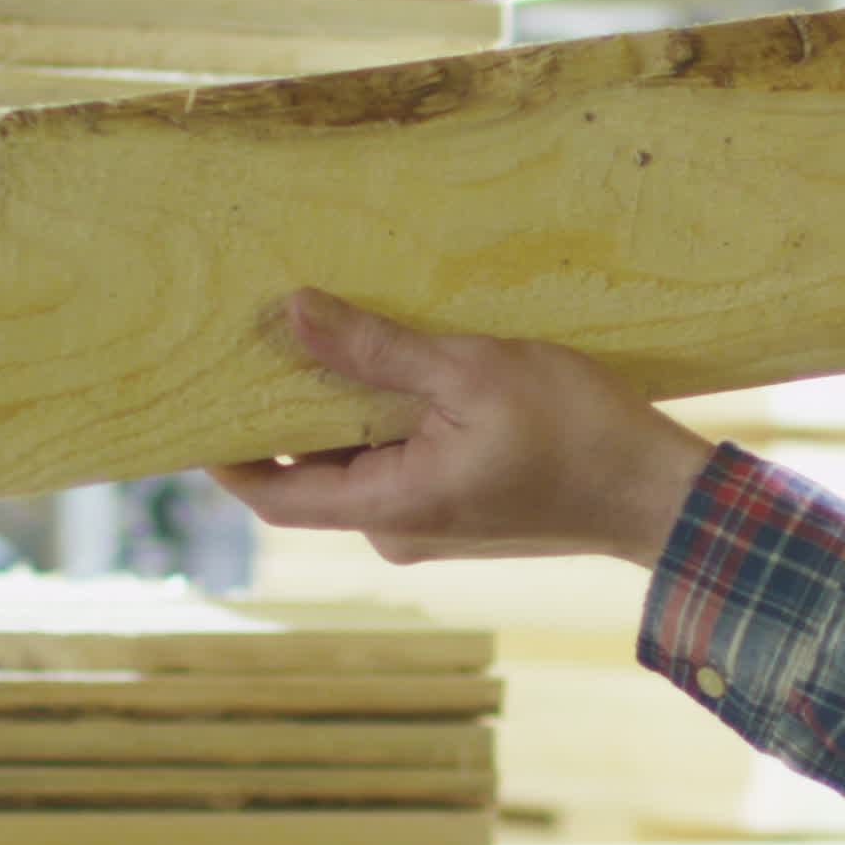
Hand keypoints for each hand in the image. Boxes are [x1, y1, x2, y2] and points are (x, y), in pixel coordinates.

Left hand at [210, 291, 716, 565]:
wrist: (658, 493)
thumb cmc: (575, 433)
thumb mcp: (470, 372)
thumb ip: (374, 349)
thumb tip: (289, 313)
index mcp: (389, 508)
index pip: (270, 492)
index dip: (220, 453)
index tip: (186, 400)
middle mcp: (397, 531)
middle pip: (312, 472)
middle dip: (285, 409)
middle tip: (258, 337)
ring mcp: (430, 526)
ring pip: (358, 464)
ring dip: (343, 410)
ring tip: (331, 337)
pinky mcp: (461, 511)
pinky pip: (399, 464)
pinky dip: (386, 422)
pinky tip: (398, 369)